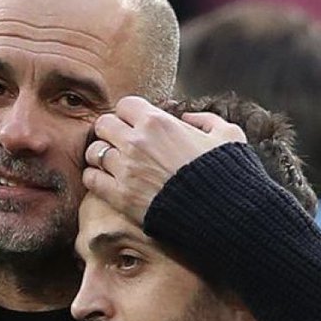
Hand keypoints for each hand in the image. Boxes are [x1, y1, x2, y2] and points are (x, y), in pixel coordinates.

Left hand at [83, 96, 246, 224]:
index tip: (136, 127)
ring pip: (94, 152)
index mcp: (158, 122)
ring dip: (101, 156)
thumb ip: (206, 120)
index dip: (130, 115)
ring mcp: (126, 170)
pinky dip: (96, 179)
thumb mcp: (228, 135)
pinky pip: (92, 179)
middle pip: (103, 124)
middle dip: (111, 132)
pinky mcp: (121, 197)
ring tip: (113, 165)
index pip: (126, 105)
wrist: (222, 215)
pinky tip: (108, 183)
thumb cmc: (228, 174)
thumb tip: (187, 119)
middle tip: (121, 145)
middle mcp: (137, 142)